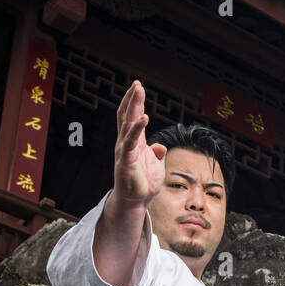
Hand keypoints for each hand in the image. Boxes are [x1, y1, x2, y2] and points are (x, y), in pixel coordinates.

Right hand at [112, 80, 165, 206]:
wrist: (136, 202)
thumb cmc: (144, 184)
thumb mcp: (156, 166)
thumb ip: (157, 153)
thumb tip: (160, 146)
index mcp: (134, 143)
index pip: (132, 118)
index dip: (135, 103)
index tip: (138, 88)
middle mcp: (127, 143)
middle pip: (128, 116)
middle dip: (133, 99)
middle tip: (137, 83)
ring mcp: (124, 150)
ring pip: (127, 123)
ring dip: (133, 106)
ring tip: (138, 90)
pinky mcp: (126, 160)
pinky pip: (131, 141)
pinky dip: (137, 128)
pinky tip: (144, 118)